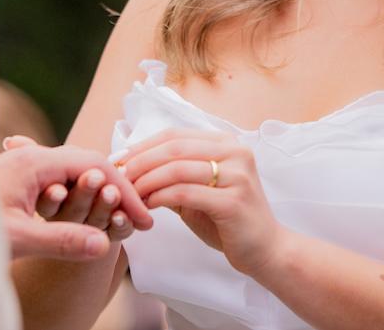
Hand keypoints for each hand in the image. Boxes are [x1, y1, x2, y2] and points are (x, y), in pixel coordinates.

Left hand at [0, 140, 151, 260]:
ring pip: (76, 174)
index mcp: (34, 161)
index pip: (95, 165)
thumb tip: (102, 245)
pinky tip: (90, 217)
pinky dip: (82, 199)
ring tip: (123, 219)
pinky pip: (61, 184)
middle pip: (90, 165)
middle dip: (118, 191)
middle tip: (141, 221)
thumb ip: (61, 240)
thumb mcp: (15, 238)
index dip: (124, 192)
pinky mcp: (18, 183)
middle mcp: (31, 158)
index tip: (143, 218)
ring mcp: (24, 168)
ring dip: (101, 195)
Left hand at [115, 128, 286, 278]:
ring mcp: (237, 175)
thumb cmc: (228, 220)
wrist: (265, 249)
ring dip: (147, 181)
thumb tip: (131, 168)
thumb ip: (172, 177)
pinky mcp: (233, 200)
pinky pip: (186, 192)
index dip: (142, 146)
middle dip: (140, 162)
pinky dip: (161, 197)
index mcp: (226, 143)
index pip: (175, 135)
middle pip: (174, 148)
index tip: (118, 161)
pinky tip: (148, 206)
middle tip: (118, 178)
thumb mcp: (198, 192)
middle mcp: (235, 152)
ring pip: (177, 168)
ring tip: (130, 195)